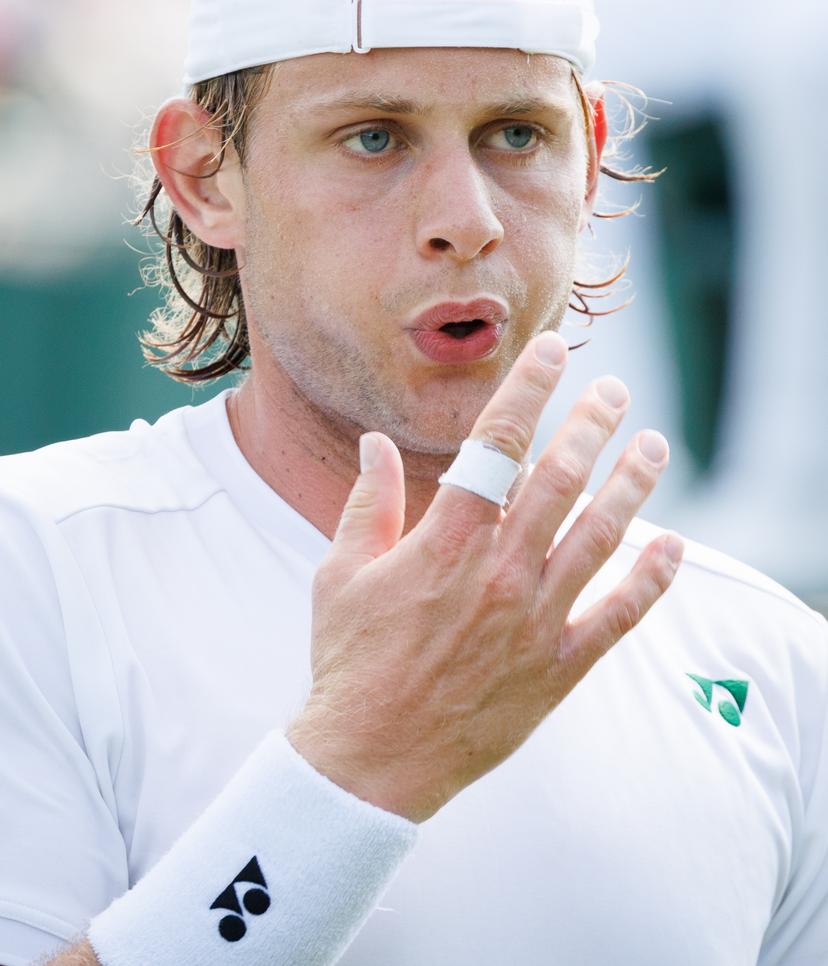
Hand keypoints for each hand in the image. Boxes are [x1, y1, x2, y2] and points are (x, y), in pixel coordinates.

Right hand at [287, 332, 681, 821]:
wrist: (371, 760)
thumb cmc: (350, 662)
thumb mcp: (340, 574)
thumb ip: (368, 502)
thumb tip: (374, 442)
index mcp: (446, 543)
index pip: (497, 445)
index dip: (528, 390)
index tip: (552, 352)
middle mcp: (499, 574)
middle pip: (560, 480)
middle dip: (591, 424)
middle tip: (615, 390)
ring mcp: (534, 621)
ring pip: (599, 537)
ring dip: (632, 486)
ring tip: (656, 446)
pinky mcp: (557, 668)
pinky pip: (617, 617)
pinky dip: (650, 580)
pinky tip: (673, 546)